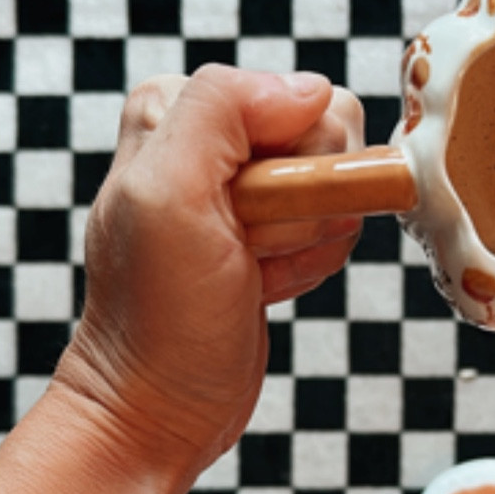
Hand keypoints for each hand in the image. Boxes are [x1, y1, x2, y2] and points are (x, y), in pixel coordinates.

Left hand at [55, 65, 364, 475]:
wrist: (161, 405)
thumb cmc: (157, 316)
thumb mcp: (169, 196)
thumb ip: (223, 111)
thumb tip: (310, 88)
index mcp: (177, 110)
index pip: (294, 97)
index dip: (291, 162)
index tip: (247, 214)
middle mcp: (213, 139)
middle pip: (327, 136)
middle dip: (302, 204)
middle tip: (247, 244)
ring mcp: (247, 186)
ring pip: (337, 183)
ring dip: (308, 239)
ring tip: (252, 268)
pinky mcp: (275, 227)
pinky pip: (336, 222)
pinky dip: (311, 262)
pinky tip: (264, 282)